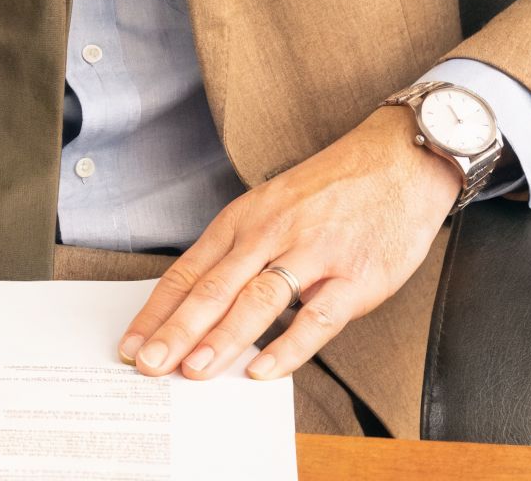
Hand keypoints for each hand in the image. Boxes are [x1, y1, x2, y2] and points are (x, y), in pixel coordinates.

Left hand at [119, 105, 461, 382]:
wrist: (398, 160)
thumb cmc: (331, 190)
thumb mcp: (270, 207)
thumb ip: (240, 253)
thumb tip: (203, 306)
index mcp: (241, 222)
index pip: (186, 272)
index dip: (156, 311)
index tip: (131, 343)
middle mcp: (268, 236)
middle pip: (212, 289)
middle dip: (175, 331)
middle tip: (148, 364)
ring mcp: (312, 255)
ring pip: (256, 301)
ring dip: (221, 339)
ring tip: (192, 371)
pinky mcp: (356, 277)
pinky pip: (316, 317)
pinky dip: (288, 345)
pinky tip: (263, 368)